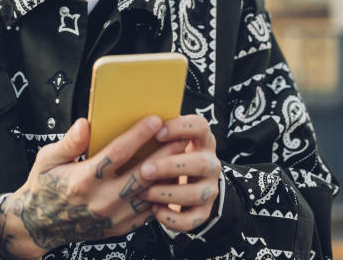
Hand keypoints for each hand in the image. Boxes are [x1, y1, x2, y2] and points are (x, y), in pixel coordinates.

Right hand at [0, 115, 183, 258]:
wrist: (41, 225)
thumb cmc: (45, 187)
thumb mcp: (47, 159)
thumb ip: (69, 142)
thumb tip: (84, 124)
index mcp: (83, 179)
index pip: (118, 152)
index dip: (139, 134)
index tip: (155, 119)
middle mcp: (101, 199)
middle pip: (142, 173)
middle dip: (165, 153)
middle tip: (181, 136)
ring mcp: (112, 217)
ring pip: (150, 194)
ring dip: (168, 175)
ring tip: (182, 157)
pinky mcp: (119, 228)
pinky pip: (147, 211)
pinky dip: (161, 196)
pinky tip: (170, 180)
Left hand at [138, 114, 221, 231]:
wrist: (185, 184)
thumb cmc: (165, 155)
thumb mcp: (165, 141)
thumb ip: (155, 132)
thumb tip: (131, 122)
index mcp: (201, 140)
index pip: (201, 126)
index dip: (181, 128)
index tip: (157, 133)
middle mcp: (211, 163)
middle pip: (201, 163)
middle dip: (171, 167)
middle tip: (145, 170)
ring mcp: (209, 189)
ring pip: (197, 193)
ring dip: (168, 193)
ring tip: (145, 193)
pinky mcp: (203, 212)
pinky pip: (192, 220)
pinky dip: (173, 218)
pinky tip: (155, 211)